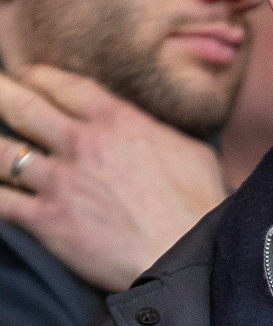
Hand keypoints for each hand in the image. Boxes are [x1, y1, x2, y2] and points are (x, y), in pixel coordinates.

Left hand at [0, 65, 226, 291]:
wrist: (187, 251)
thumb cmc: (200, 203)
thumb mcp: (191, 150)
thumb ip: (157, 133)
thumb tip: (151, 131)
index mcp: (119, 122)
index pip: (65, 85)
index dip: (40, 75)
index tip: (28, 74)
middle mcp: (81, 144)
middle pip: (22, 106)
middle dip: (0, 92)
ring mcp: (60, 182)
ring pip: (2, 153)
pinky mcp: (47, 220)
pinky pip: (0, 202)